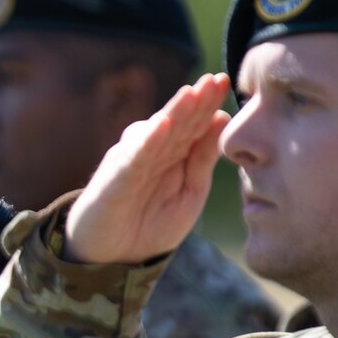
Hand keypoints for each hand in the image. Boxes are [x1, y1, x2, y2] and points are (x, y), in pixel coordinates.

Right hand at [64, 74, 231, 265]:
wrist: (112, 258)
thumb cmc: (150, 224)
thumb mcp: (189, 192)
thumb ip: (202, 159)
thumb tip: (220, 120)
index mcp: (172, 156)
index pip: (193, 126)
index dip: (208, 105)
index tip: (225, 83)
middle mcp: (151, 153)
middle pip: (176, 123)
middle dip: (195, 101)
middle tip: (214, 79)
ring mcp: (132, 164)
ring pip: (156, 134)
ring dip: (173, 113)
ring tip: (191, 94)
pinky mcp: (116, 181)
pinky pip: (133, 159)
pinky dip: (147, 142)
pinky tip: (161, 126)